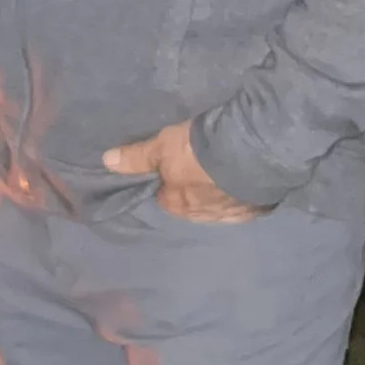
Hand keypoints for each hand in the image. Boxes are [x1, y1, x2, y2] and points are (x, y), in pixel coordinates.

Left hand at [102, 120, 261, 220]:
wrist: (250, 153)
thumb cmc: (197, 152)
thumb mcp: (163, 147)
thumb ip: (138, 157)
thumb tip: (107, 161)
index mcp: (178, 206)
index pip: (165, 198)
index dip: (166, 182)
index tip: (172, 167)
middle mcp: (203, 217)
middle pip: (193, 204)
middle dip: (195, 190)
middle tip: (200, 165)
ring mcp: (233, 215)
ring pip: (220, 206)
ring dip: (221, 193)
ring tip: (225, 171)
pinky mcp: (258, 209)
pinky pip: (245, 204)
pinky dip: (243, 194)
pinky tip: (247, 181)